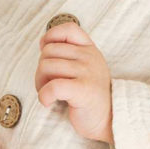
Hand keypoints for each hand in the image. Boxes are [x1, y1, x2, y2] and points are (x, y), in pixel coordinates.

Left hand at [36, 22, 112, 142]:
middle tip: (47, 84)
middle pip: (48, 51)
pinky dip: (44, 96)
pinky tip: (48, 102)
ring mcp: (87, 72)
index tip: (46, 53)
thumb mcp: (86, 67)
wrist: (109, 119)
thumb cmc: (91, 95)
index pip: (68, 29)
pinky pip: (52, 86)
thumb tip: (43, 43)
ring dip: (40, 83)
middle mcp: (89, 57)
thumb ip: (70, 54)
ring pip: (46, 67)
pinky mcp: (83, 90)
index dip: (50, 37)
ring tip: (49, 94)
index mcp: (90, 49)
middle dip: (40, 69)